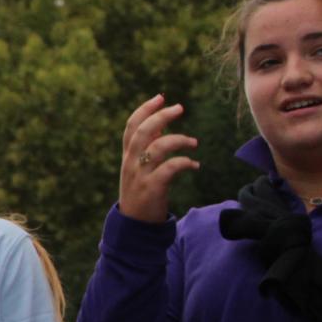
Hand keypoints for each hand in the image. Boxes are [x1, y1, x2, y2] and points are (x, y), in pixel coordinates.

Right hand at [118, 95, 199, 223]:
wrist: (134, 224)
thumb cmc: (141, 192)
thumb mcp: (138, 168)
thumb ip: (146, 147)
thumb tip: (159, 124)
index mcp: (128, 156)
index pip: (131, 127)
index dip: (145, 110)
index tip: (161, 97)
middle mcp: (131, 163)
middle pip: (143, 132)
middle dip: (161, 116)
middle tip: (179, 108)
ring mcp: (140, 175)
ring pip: (158, 147)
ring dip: (179, 140)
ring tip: (193, 143)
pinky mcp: (152, 188)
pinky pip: (170, 168)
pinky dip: (185, 163)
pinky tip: (194, 165)